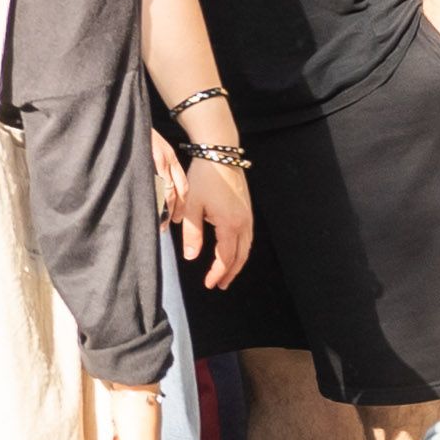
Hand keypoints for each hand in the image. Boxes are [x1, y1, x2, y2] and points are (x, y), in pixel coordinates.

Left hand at [161, 138, 255, 288]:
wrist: (220, 155)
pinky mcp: (247, 210)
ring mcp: (248, 217)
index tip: (209, 284)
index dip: (218, 273)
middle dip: (230, 272)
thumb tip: (191, 257)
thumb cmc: (203, 179)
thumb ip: (192, 233)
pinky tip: (230, 251)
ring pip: (246, 247)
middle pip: (240, 256)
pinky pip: (247, 237)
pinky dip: (239, 249)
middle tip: (219, 285)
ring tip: (225, 273)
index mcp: (230, 225)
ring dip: (236, 262)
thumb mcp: (192, 206)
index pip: (225, 258)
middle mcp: (244, 224)